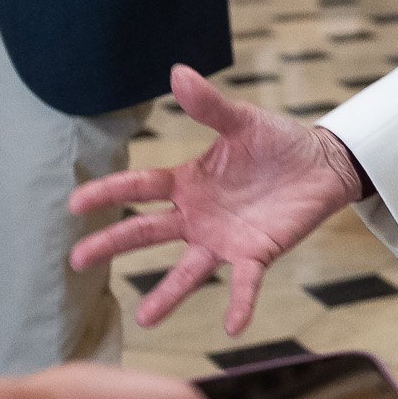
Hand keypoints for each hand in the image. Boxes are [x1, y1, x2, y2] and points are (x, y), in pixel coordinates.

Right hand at [69, 66, 367, 332]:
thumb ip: (210, 106)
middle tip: (77, 260)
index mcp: (188, 182)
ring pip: (188, 270)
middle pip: (148, 232)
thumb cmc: (278, 141)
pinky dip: (238, 303)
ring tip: (145, 320)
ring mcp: (223, 239)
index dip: (108, 193)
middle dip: (114, 244)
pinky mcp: (256, 253)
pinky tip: (232, 327)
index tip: (74, 203)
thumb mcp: (243, 120)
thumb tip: (177, 71)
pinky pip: (244, 282)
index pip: (140, 188)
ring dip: (168, 295)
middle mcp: (197, 216)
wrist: (322, 163)